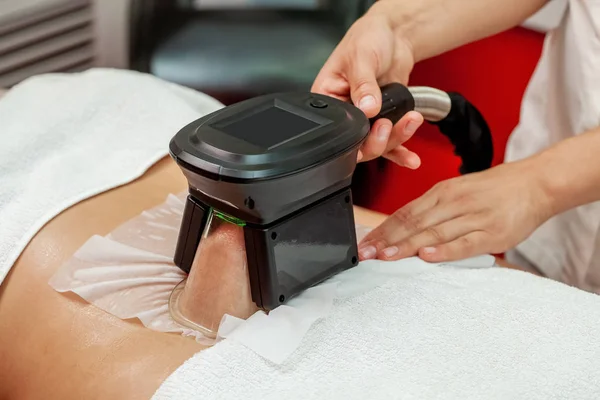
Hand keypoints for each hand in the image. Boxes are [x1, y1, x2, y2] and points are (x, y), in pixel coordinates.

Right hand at [311, 12, 422, 167]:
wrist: (393, 35)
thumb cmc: (367, 39)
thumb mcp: (361, 58)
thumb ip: (363, 84)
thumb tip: (367, 107)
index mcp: (327, 99)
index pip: (335, 129)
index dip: (354, 135)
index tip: (372, 127)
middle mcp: (344, 114)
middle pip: (356, 144)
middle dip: (377, 140)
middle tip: (388, 124)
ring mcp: (365, 120)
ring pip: (377, 145)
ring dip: (396, 139)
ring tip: (411, 122)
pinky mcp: (383, 120)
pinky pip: (390, 144)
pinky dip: (401, 153)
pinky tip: (411, 159)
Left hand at [357, 158, 554, 261]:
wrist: (535, 183)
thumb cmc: (494, 190)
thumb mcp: (458, 192)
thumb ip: (433, 210)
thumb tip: (403, 229)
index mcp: (442, 191)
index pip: (404, 212)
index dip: (382, 229)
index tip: (364, 244)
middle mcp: (453, 202)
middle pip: (413, 222)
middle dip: (386, 239)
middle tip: (366, 253)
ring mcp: (472, 217)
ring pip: (434, 233)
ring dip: (407, 245)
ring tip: (386, 256)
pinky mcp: (492, 233)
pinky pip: (464, 243)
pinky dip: (444, 251)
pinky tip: (427, 257)